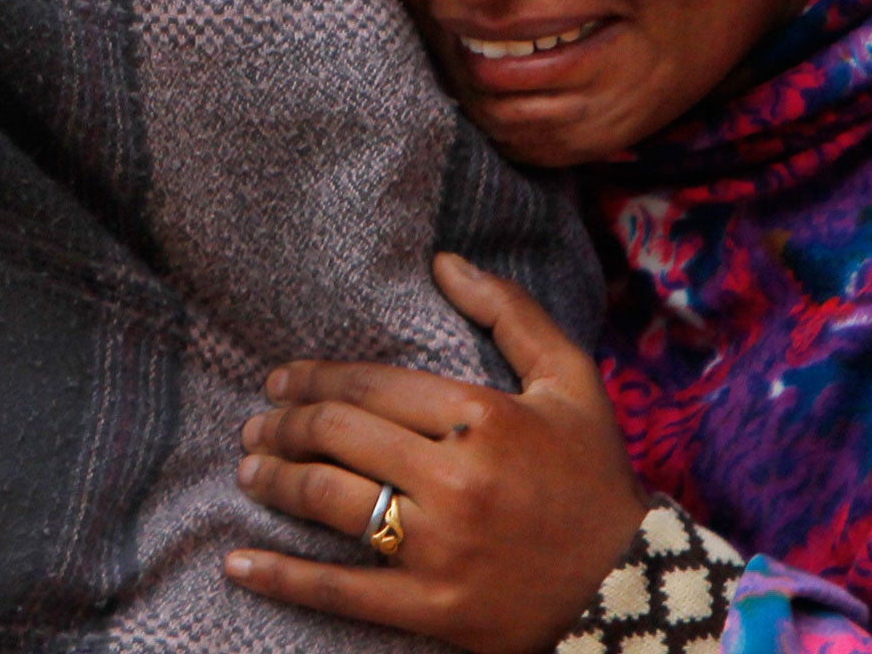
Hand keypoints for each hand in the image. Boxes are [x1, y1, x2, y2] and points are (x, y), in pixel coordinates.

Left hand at [224, 252, 647, 653]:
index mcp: (483, 417)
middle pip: (339, 436)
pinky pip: (341, 591)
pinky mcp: (433, 610)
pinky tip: (239, 562)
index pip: (371, 384)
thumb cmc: (595, 478)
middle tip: (256, 427)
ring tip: (250, 471)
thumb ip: (509, 313)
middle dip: (285, 426)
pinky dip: (283, 575)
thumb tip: (443, 262)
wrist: (633, 591)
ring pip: (330, 500)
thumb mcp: (571, 382)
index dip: (314, 379)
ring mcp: (441, 549)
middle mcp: (455, 479)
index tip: (281, 383)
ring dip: (276, 481)